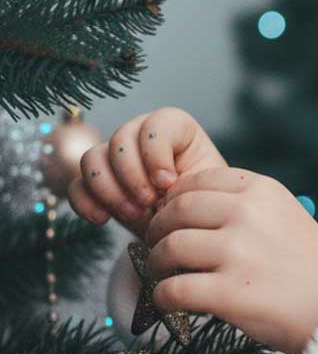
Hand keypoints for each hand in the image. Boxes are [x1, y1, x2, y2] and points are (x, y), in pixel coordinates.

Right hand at [67, 107, 227, 240]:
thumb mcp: (206, 190)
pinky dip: (85, 202)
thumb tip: (163, 185)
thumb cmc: (203, 204)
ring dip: (109, 189)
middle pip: (120, 139)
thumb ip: (189, 180)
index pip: (156, 124)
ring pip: (92, 158)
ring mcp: (115, 158)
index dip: (156, 153)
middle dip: (132, 175)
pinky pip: (76, 185)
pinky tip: (102, 219)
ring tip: (133, 214)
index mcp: (176, 129)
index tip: (168, 183)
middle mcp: (141, 136)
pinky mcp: (97, 184)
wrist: (188, 230)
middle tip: (148, 203)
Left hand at [142, 166, 317, 353]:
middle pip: (176, 211)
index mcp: (263, 190)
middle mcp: (248, 214)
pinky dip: (163, 297)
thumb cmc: (312, 268)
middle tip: (157, 247)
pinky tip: (170, 302)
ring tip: (164, 275)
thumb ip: (246, 206)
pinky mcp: (229, 293)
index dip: (175, 200)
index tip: (172, 217)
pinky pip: (172, 290)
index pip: (198, 181)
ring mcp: (238, 253)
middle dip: (158, 230)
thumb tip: (185, 207)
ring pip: (169, 248)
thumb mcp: (287, 216)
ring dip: (157, 264)